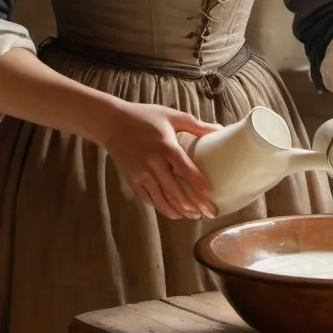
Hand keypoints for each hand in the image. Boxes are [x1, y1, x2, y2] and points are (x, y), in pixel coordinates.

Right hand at [101, 101, 219, 220]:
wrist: (112, 123)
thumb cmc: (145, 117)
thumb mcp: (171, 116)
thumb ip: (196, 125)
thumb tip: (220, 129)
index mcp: (165, 146)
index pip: (184, 168)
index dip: (197, 183)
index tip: (210, 194)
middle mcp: (153, 163)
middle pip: (175, 190)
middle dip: (193, 205)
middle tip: (209, 213)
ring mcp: (141, 174)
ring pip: (162, 200)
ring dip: (179, 211)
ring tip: (195, 216)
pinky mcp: (133, 181)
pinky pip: (150, 200)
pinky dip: (163, 208)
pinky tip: (175, 213)